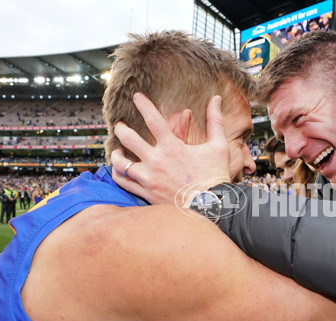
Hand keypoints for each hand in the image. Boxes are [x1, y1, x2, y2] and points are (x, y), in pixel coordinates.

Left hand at [111, 93, 229, 205]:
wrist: (212, 208)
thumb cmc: (216, 176)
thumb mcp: (219, 146)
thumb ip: (215, 121)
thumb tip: (216, 98)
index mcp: (172, 147)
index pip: (153, 119)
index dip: (143, 105)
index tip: (136, 97)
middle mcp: (157, 161)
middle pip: (129, 139)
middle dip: (122, 129)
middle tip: (120, 126)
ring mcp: (149, 179)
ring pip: (121, 163)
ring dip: (117, 154)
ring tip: (117, 150)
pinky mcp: (147, 194)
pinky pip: (124, 182)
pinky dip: (119, 174)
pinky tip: (120, 170)